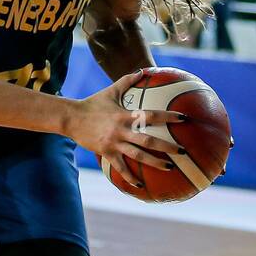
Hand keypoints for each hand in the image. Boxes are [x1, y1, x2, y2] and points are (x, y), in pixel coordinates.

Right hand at [62, 71, 184, 187]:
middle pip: (148, 141)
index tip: (183, 118)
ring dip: (155, 163)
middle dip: (167, 147)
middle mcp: (122, 130)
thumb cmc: (93, 103)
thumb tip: (142, 70)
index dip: (168, 116)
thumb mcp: (110, 91)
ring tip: (170, 168)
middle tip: (182, 151)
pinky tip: (140, 185)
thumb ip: (127, 81)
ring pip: (138, 156)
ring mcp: (114, 143)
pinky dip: (130, 177)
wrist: (71, 118)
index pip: (152, 115)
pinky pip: (120, 167)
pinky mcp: (106, 152)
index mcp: (125, 115)